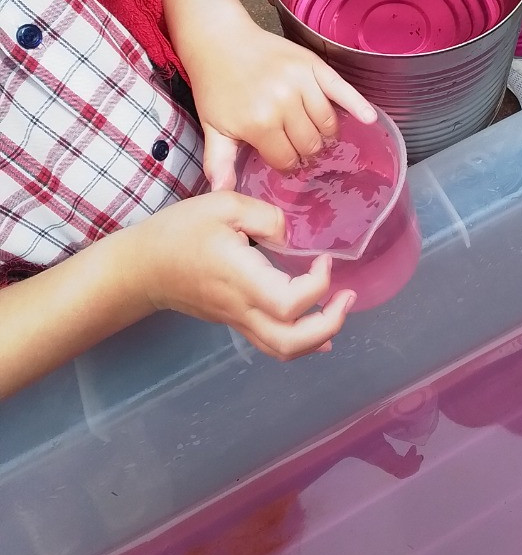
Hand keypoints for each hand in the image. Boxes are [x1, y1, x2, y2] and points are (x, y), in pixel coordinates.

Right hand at [132, 192, 355, 360]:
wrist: (140, 267)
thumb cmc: (178, 232)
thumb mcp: (222, 205)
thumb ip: (265, 216)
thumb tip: (291, 234)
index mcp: (241, 279)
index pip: (290, 303)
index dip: (318, 285)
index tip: (323, 258)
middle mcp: (241, 308)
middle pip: (291, 342)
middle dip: (329, 323)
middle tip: (347, 296)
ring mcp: (237, 320)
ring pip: (282, 350)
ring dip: (318, 335)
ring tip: (339, 308)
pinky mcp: (234, 321)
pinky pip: (271, 342)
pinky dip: (300, 340)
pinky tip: (317, 328)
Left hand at [188, 16, 376, 185]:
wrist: (220, 39)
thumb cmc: (216, 85)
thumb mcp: (213, 127)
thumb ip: (219, 162)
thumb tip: (222, 194)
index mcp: (259, 123)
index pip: (287, 160)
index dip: (285, 164)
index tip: (282, 159)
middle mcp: (284, 104)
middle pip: (310, 144)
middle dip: (306, 151)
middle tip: (298, 148)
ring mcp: (301, 83)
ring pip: (327, 124)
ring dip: (324, 134)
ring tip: (314, 134)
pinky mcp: (313, 66)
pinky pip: (341, 90)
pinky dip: (358, 105)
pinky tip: (369, 118)